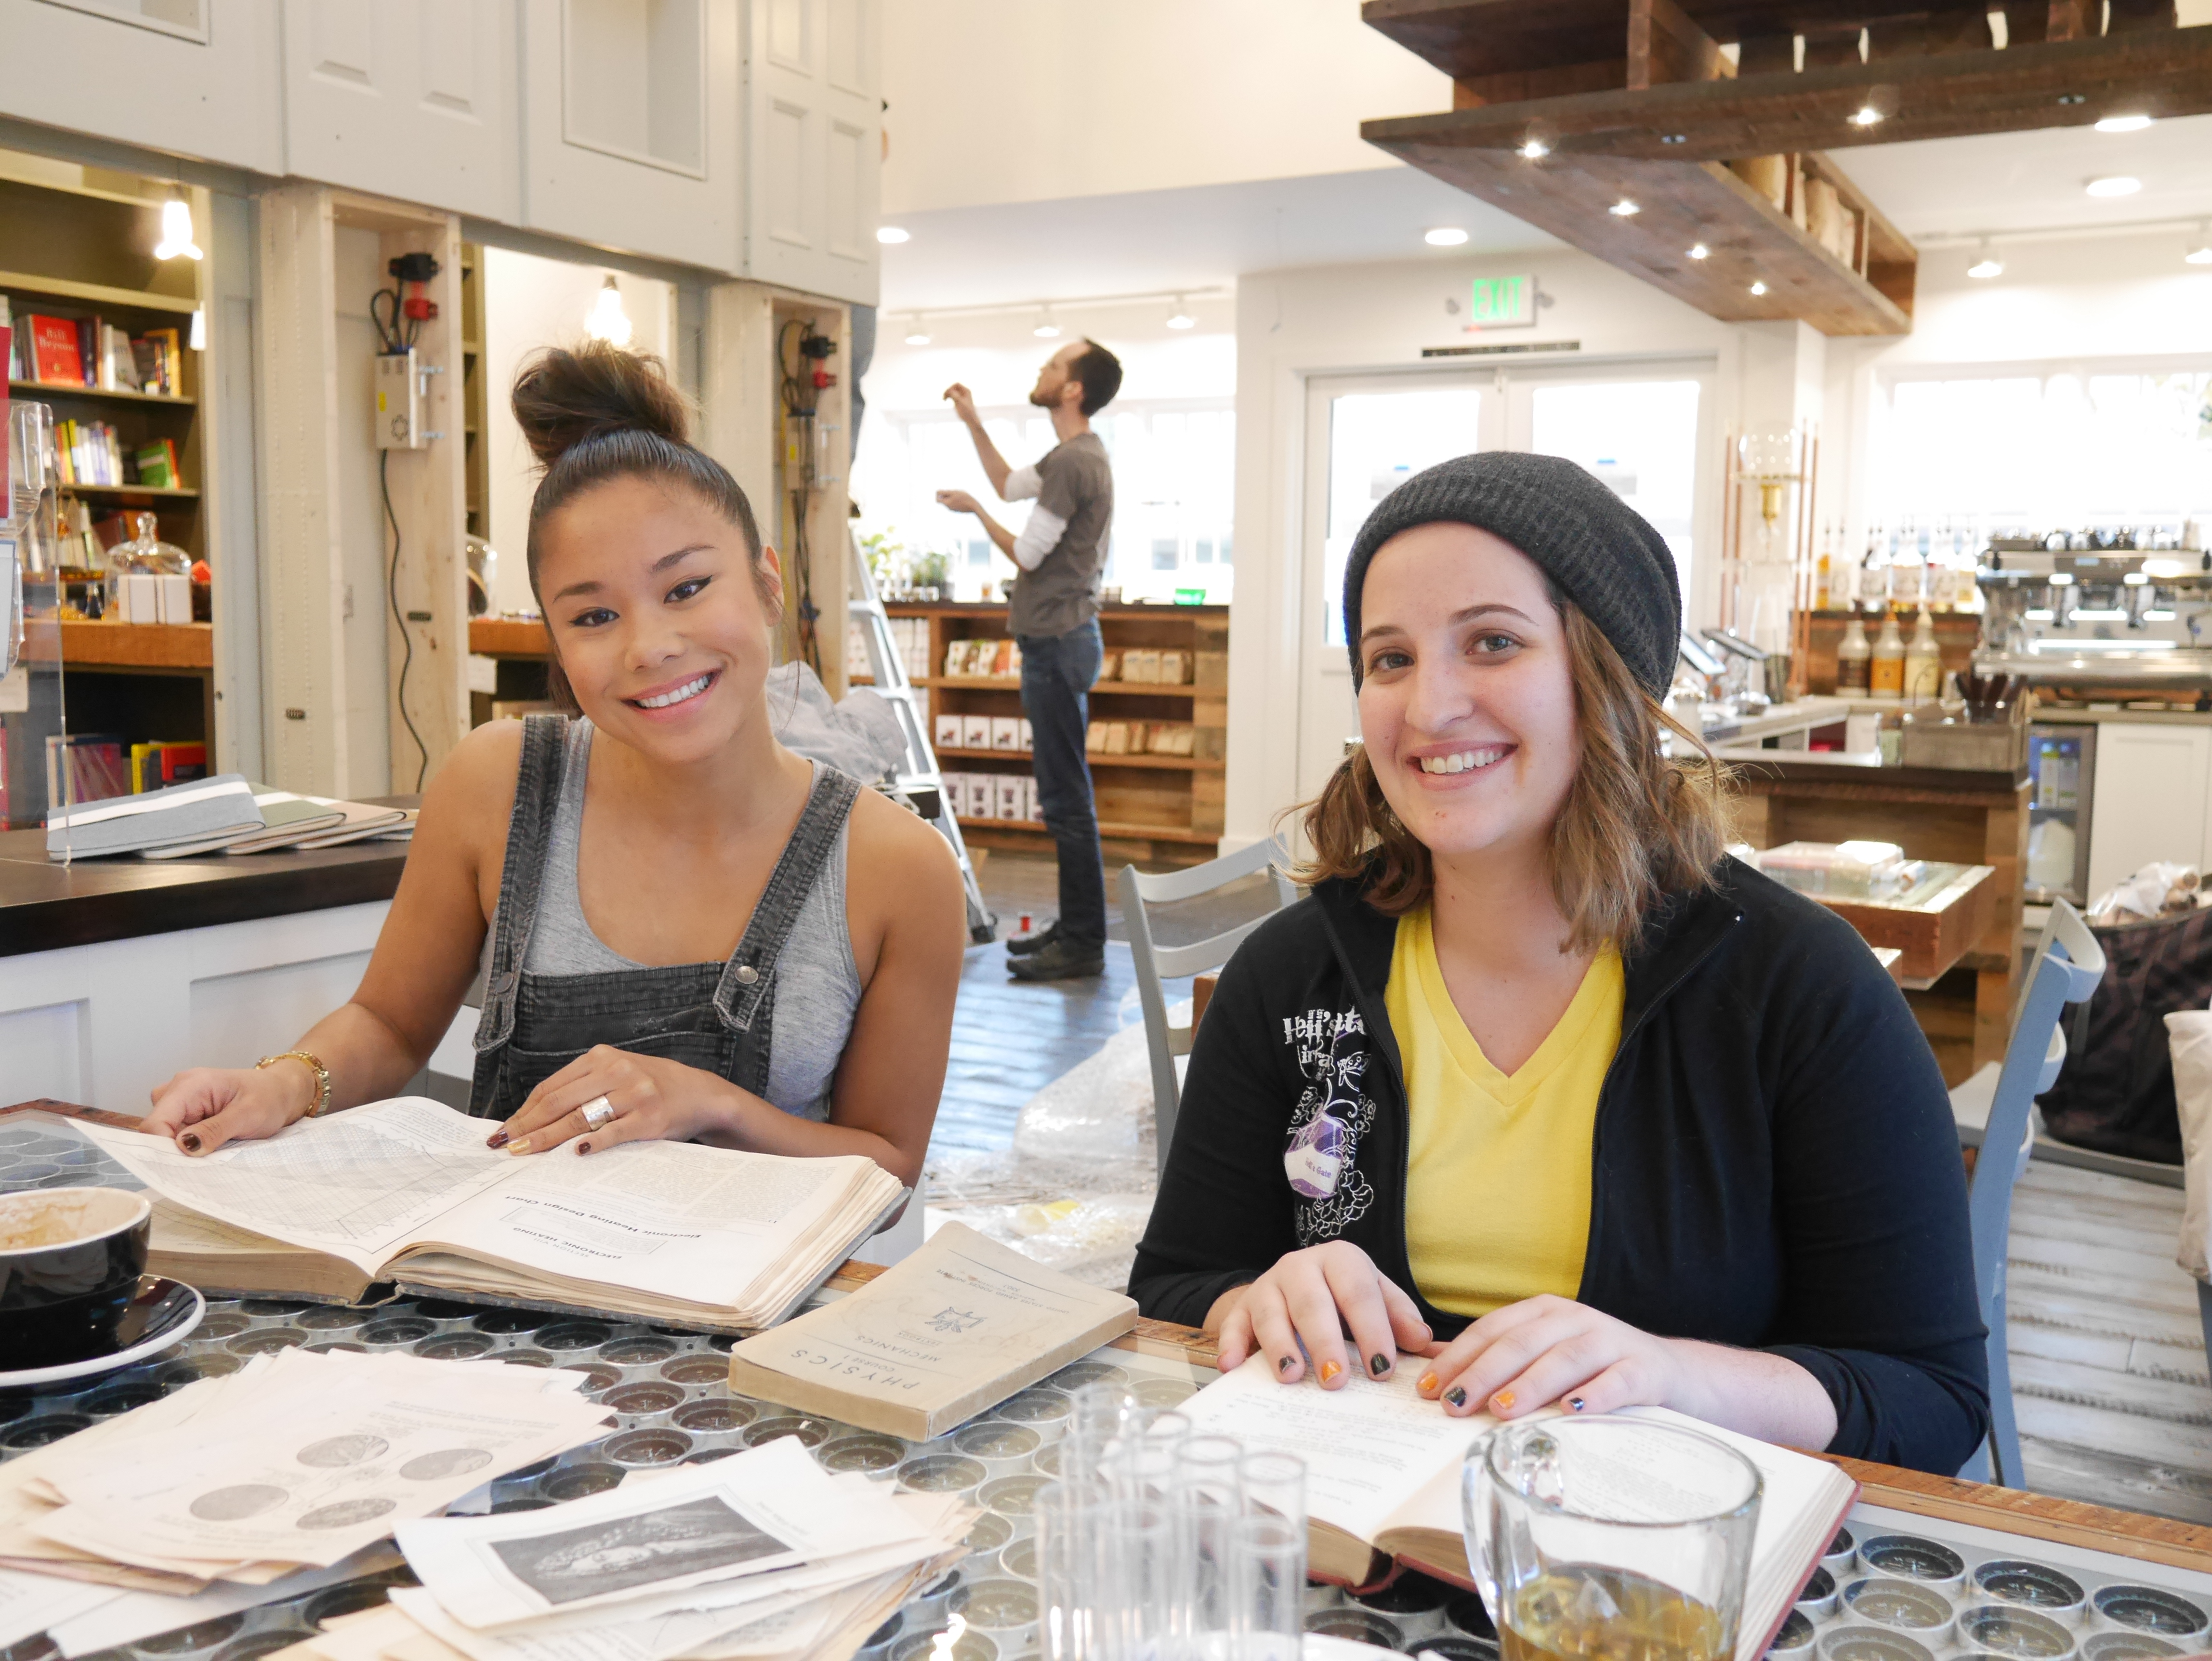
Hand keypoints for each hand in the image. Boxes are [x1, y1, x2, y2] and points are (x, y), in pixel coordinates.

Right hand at [144, 1062, 313, 1154]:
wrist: (282, 1091)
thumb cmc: (269, 1097)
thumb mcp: (248, 1115)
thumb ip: (214, 1130)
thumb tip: (183, 1147)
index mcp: (189, 1085)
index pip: (155, 1122)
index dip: (162, 1147)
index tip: (182, 1165)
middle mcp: (178, 1090)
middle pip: (156, 1129)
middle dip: (174, 1149)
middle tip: (203, 1160)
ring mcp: (181, 1101)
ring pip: (165, 1134)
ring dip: (183, 1148)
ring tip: (213, 1150)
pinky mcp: (187, 1112)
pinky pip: (176, 1133)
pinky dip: (189, 1144)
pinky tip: (209, 1147)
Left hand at [491, 1044, 741, 1156]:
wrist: (700, 1094)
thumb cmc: (652, 1087)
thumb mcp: (617, 1074)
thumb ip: (583, 1088)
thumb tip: (536, 1118)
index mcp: (602, 1057)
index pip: (552, 1087)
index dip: (524, 1110)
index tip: (505, 1129)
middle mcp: (617, 1071)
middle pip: (559, 1102)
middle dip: (527, 1126)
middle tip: (504, 1145)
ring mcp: (634, 1094)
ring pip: (579, 1118)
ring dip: (547, 1138)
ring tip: (524, 1152)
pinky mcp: (650, 1118)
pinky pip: (613, 1133)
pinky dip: (591, 1144)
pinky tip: (572, 1154)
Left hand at [936, 489, 979, 515]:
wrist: (974, 506)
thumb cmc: (964, 498)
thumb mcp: (954, 492)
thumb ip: (945, 492)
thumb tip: (938, 493)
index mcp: (946, 503)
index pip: (937, 499)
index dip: (939, 494)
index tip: (945, 491)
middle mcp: (948, 507)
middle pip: (943, 500)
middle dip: (946, 495)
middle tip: (953, 492)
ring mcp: (953, 509)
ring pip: (949, 501)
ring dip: (951, 497)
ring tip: (959, 495)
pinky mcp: (958, 510)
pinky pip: (953, 504)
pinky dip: (955, 500)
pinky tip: (962, 498)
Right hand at [942, 383, 977, 425]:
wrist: (970, 420)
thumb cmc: (966, 412)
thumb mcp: (959, 402)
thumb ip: (954, 395)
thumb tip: (948, 390)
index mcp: (966, 391)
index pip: (956, 384)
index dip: (950, 388)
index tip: (947, 394)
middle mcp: (964, 392)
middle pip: (954, 387)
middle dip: (948, 391)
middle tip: (944, 397)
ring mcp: (961, 396)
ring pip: (952, 391)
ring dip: (947, 394)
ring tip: (943, 399)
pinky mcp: (959, 401)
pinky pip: (952, 395)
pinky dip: (948, 396)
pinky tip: (945, 400)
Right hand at [1210, 1241, 1432, 1388]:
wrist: (1296, 1282)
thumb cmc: (1345, 1296)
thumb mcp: (1376, 1297)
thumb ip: (1401, 1319)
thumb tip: (1428, 1345)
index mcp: (1341, 1259)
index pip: (1359, 1292)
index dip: (1372, 1330)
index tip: (1383, 1370)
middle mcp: (1301, 1266)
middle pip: (1313, 1302)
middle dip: (1325, 1342)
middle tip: (1336, 1380)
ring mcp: (1268, 1284)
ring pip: (1271, 1312)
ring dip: (1280, 1345)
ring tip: (1292, 1377)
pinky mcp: (1242, 1305)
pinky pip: (1233, 1323)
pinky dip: (1231, 1344)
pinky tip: (1232, 1366)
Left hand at [1415, 1294, 1685, 1419]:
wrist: (1671, 1372)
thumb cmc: (1594, 1367)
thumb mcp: (1545, 1352)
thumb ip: (1498, 1356)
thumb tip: (1436, 1365)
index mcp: (1544, 1311)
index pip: (1491, 1330)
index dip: (1457, 1358)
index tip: (1427, 1388)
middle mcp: (1574, 1319)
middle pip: (1521, 1343)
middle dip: (1483, 1373)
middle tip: (1454, 1403)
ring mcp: (1611, 1341)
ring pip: (1565, 1359)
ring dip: (1531, 1384)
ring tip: (1501, 1408)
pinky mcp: (1643, 1369)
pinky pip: (1617, 1381)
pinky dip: (1595, 1395)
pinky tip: (1573, 1411)